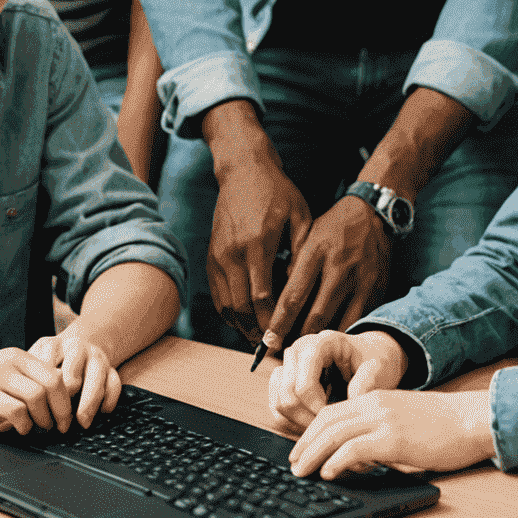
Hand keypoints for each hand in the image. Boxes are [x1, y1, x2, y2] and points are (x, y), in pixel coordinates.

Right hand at [0, 347, 80, 434]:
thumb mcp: (2, 374)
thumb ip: (25, 383)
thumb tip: (55, 405)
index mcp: (19, 357)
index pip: (56, 374)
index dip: (66, 399)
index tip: (68, 417)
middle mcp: (10, 364)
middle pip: (52, 384)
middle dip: (61, 410)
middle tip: (59, 428)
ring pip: (36, 397)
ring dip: (43, 419)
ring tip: (40, 429)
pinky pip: (14, 410)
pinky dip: (24, 424)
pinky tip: (21, 430)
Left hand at [28, 327, 122, 427]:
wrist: (77, 344)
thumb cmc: (48, 364)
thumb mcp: (32, 366)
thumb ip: (22, 388)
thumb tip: (3, 423)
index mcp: (51, 346)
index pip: (47, 366)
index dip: (43, 393)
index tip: (38, 414)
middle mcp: (75, 347)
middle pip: (74, 368)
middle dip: (67, 396)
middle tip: (60, 420)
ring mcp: (95, 356)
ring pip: (97, 374)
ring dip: (90, 401)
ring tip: (82, 422)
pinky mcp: (110, 366)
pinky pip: (115, 382)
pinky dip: (110, 398)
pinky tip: (102, 413)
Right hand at [207, 142, 313, 342]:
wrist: (243, 170)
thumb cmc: (277, 192)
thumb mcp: (299, 215)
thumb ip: (302, 250)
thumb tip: (305, 287)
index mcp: (257, 243)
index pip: (262, 296)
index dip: (273, 322)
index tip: (286, 336)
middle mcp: (233, 252)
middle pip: (241, 307)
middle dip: (257, 332)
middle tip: (273, 347)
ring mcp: (218, 255)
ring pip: (226, 305)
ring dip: (242, 326)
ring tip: (260, 339)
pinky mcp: (211, 255)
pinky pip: (218, 294)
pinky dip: (229, 312)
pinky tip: (245, 320)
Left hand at [259, 196, 392, 353]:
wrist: (372, 212)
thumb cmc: (334, 226)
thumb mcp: (308, 236)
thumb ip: (296, 266)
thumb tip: (281, 302)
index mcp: (317, 252)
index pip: (294, 296)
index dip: (279, 323)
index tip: (268, 341)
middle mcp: (340, 268)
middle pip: (316, 316)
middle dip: (300, 339)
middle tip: (287, 353)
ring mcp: (362, 280)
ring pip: (341, 323)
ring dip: (325, 340)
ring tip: (310, 351)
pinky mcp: (377, 289)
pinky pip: (360, 320)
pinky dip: (346, 331)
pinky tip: (336, 339)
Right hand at [269, 328, 409, 433]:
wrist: (369, 355)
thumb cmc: (374, 360)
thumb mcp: (379, 368)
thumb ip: (367, 382)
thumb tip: (351, 402)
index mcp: (323, 342)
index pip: (304, 381)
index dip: (316, 406)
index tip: (334, 418)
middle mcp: (300, 349)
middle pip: (287, 393)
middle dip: (306, 417)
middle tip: (328, 428)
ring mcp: (289, 364)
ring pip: (278, 401)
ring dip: (297, 421)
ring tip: (321, 427)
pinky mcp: (285, 379)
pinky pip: (276, 406)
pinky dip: (291, 421)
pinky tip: (312, 424)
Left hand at [287, 384, 494, 480]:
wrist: (469, 420)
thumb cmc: (441, 425)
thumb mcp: (402, 418)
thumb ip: (378, 429)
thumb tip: (356, 456)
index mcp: (375, 397)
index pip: (332, 411)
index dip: (311, 431)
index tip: (301, 449)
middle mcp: (375, 403)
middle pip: (327, 420)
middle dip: (305, 443)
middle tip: (293, 463)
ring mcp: (383, 419)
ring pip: (335, 432)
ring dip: (313, 453)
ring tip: (302, 471)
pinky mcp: (393, 438)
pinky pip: (355, 448)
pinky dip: (337, 460)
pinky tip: (329, 472)